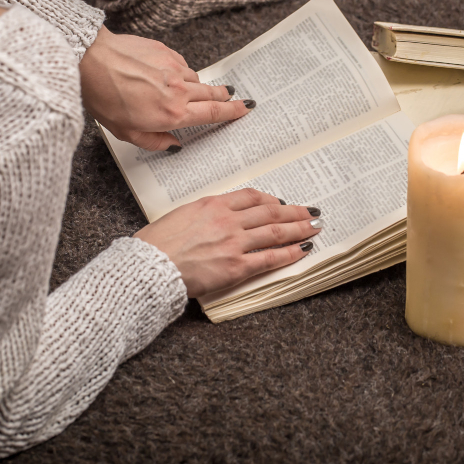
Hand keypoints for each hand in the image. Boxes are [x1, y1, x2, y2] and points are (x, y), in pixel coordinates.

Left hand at [78, 27, 252, 150]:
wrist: (89, 60)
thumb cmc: (103, 96)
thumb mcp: (126, 133)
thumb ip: (155, 141)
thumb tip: (173, 145)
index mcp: (172, 113)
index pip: (213, 113)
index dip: (233, 112)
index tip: (245, 109)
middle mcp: (178, 90)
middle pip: (213, 94)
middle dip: (225, 97)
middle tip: (233, 98)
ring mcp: (173, 67)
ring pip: (196, 79)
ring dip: (198, 87)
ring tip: (190, 92)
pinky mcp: (164, 51)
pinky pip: (181, 64)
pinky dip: (180, 72)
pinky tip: (167, 76)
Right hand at [135, 189, 322, 297]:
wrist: (148, 266)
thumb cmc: (156, 244)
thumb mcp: (180, 216)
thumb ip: (204, 214)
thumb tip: (218, 217)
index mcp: (213, 205)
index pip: (251, 197)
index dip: (271, 199)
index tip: (281, 201)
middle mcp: (227, 220)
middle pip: (270, 211)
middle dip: (294, 212)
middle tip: (310, 212)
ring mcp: (234, 242)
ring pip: (275, 231)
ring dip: (298, 228)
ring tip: (314, 227)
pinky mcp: (236, 266)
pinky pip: (270, 258)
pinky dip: (289, 253)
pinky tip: (302, 250)